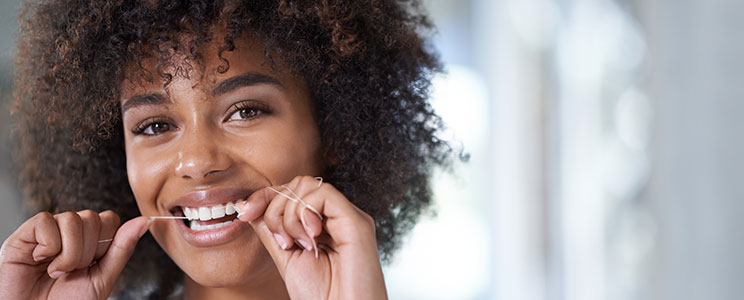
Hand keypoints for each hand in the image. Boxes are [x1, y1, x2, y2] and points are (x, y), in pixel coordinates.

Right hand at [0, 211, 149, 299]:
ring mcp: (48, 232)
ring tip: (56, 271)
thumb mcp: (102, 278)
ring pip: (71, 219)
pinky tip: (39, 261)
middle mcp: (69, 234)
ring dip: (69, 253)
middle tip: (72, 272)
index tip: (93, 265)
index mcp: (89, 242)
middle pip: (93, 218)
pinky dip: (47, 246)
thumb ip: (122, 248)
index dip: (106, 242)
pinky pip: (45, 221)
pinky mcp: (25, 234)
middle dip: (87, 252)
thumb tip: (145, 221)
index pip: (110, 220)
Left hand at [237, 176, 387, 299]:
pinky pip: (323, 194)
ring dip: (289, 214)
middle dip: (275, 206)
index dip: (265, 197)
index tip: (244, 213)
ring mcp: (349, 217)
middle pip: (298, 183)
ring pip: (308, 185)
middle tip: (282, 241)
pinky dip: (304, 213)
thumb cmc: (322, 297)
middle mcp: (339, 217)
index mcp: (324, 224)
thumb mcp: (286, 259)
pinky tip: (310, 238)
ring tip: (297, 244)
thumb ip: (273, 231)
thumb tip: (250, 207)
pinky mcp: (357, 222)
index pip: (293, 192)